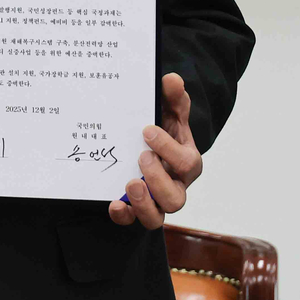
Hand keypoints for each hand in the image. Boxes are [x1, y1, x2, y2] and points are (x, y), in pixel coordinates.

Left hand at [108, 72, 202, 228]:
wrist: (146, 144)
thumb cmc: (161, 128)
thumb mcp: (168, 112)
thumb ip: (172, 98)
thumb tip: (172, 79)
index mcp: (185, 161)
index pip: (187, 162)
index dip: (169, 148)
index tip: (146, 129)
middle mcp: (174, 185)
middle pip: (176, 198)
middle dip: (158, 180)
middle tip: (141, 157)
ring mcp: (155, 200)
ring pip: (158, 217)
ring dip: (143, 204)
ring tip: (130, 183)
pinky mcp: (136, 208)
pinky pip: (133, 220)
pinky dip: (124, 215)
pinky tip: (112, 203)